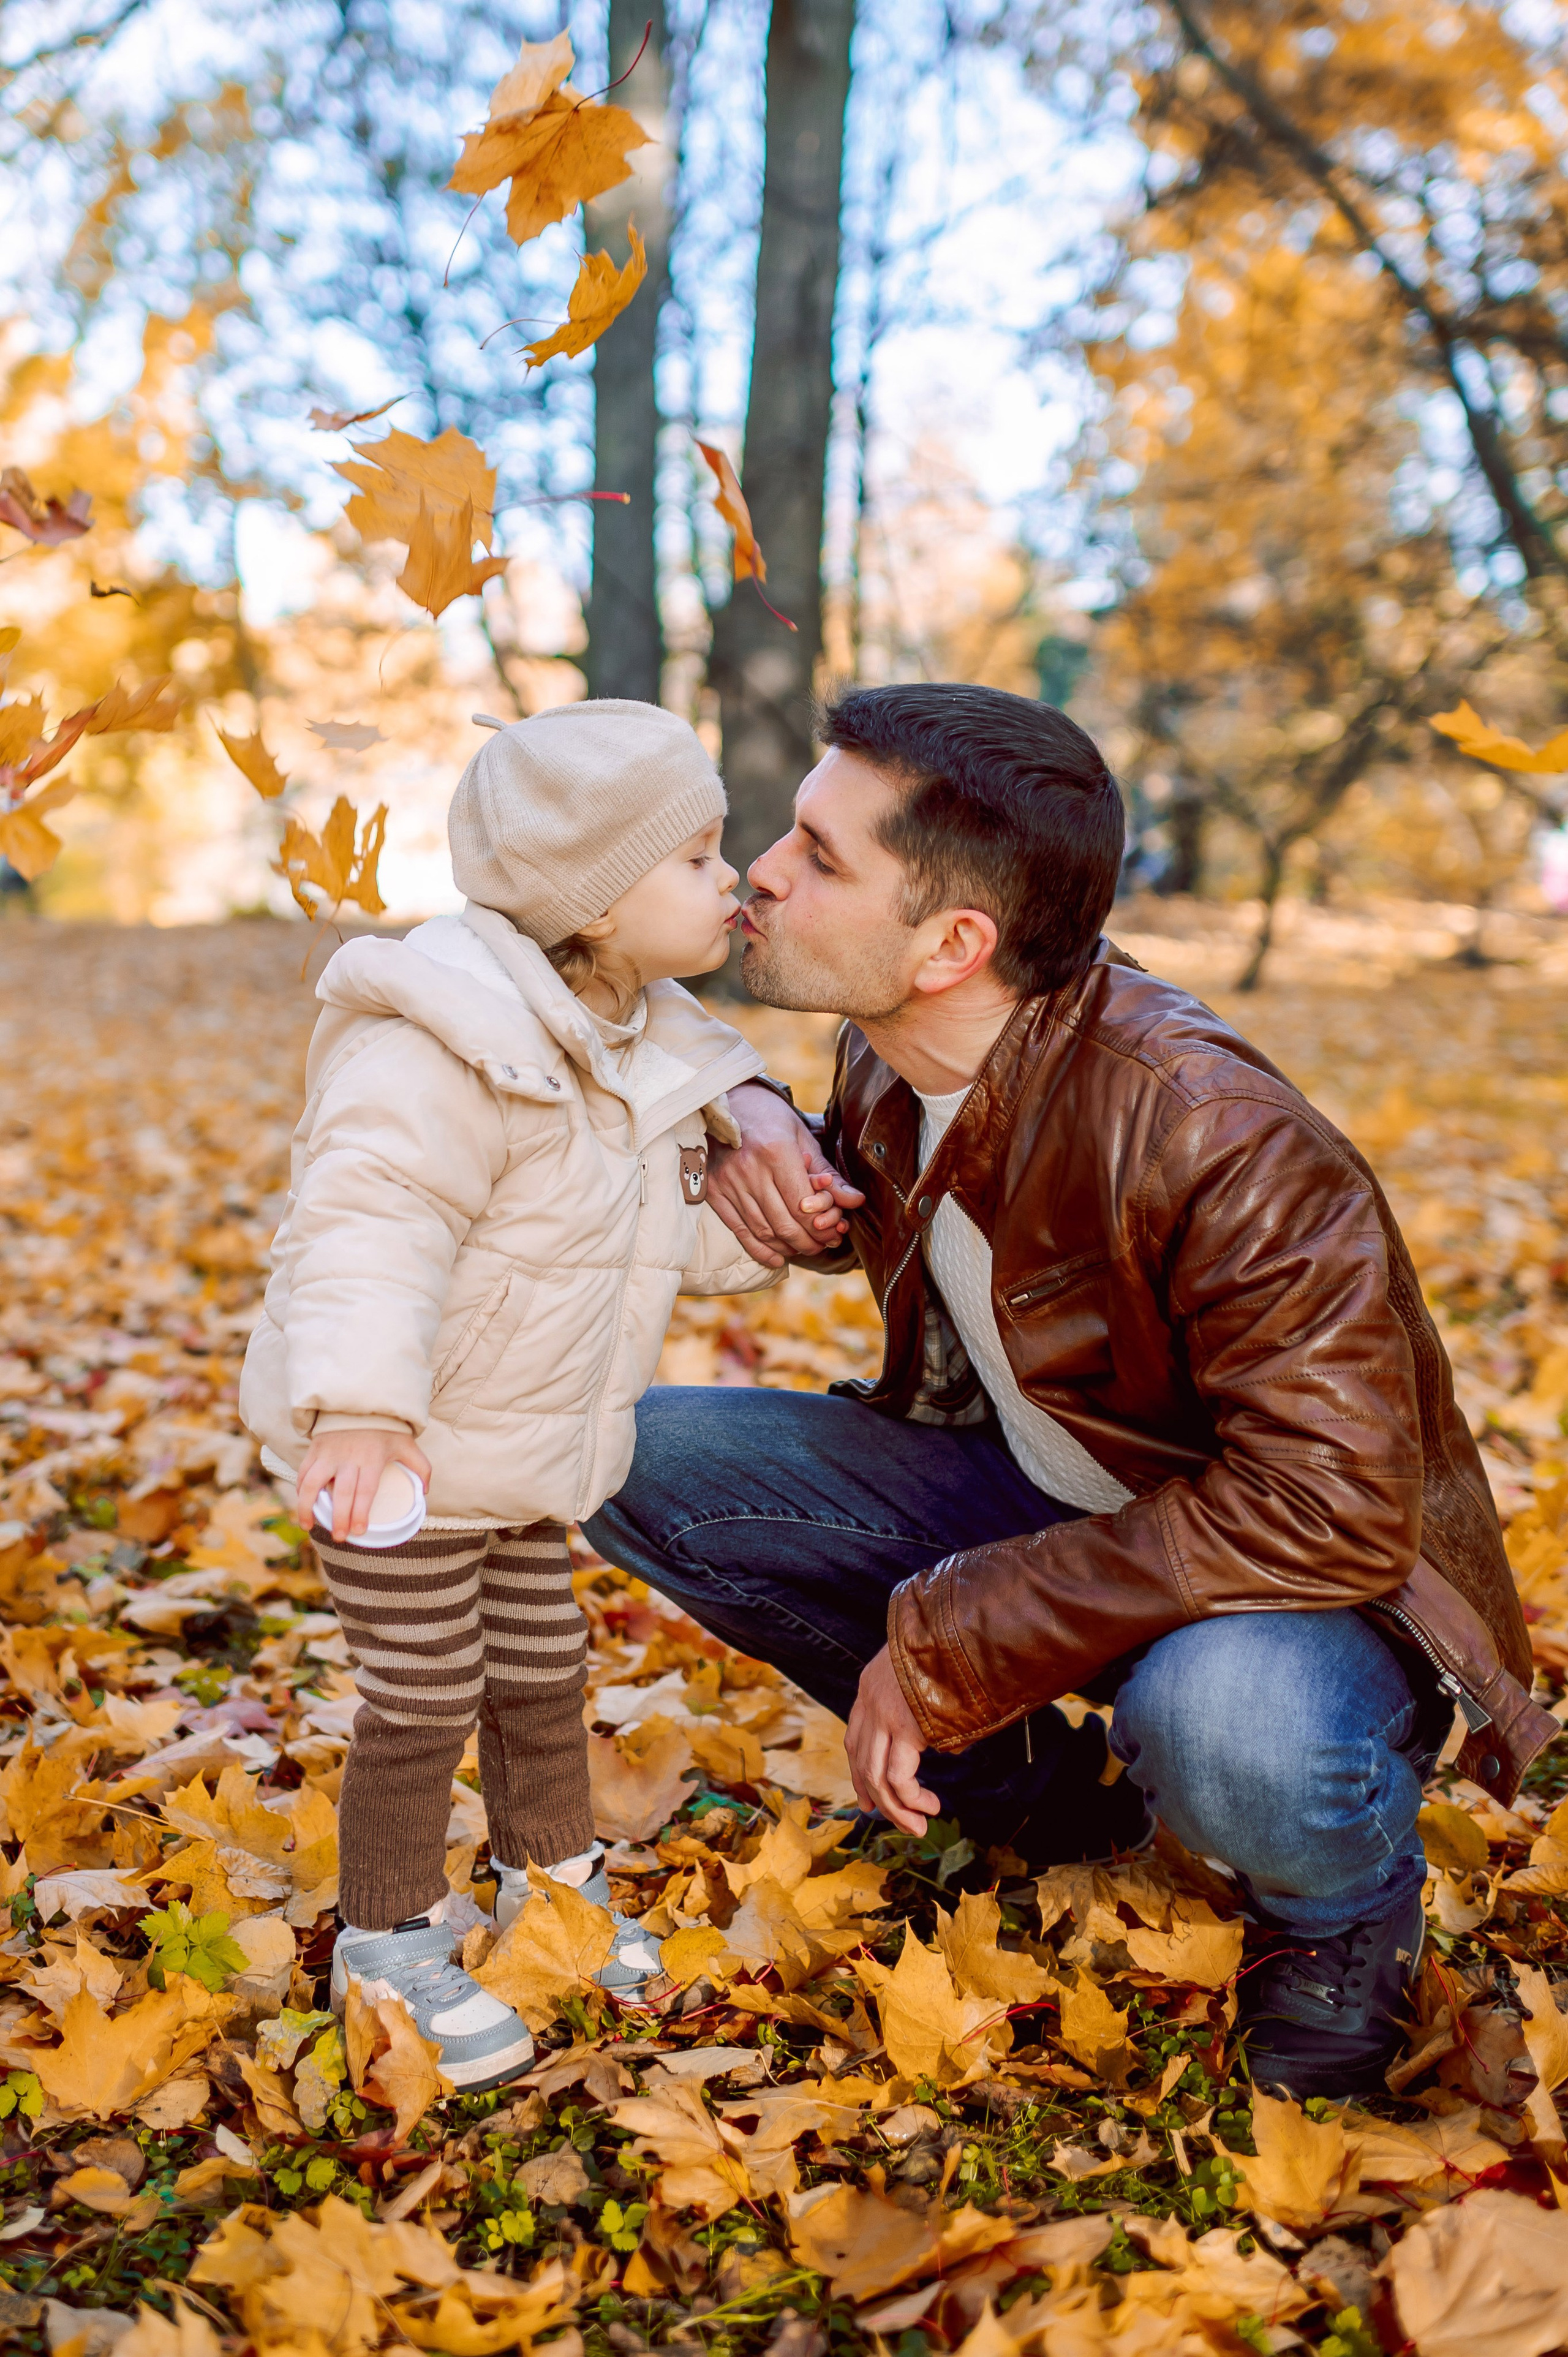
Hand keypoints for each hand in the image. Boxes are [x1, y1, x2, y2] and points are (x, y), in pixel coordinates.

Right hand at [296, 1427, 431, 1542]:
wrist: (360, 1401)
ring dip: (308, 1507)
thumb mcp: (406, 1443)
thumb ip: (420, 1466)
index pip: (365, 1490)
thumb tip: (425, 1491)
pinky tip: (304, 1505)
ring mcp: (328, 1453)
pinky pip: (303, 1472)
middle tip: (340, 1537)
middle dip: (339, 1518)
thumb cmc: (385, 1427)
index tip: (359, 1530)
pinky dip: (300, 1491)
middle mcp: (347, 1457)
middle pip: (342, 1493)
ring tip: (309, 1526)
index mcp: (371, 1457)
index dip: (360, 1512)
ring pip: (312, 1483)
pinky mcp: (314, 1449)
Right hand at [710, 1081, 864, 1267]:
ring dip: (787, 1247)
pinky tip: (777, 1257)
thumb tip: (857, 1201)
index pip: (804, 1205)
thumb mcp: (803, 1137)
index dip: (822, 1227)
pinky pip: (739, 1230)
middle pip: (785, 1223)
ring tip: (803, 1250)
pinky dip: (759, 1249)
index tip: (835, 1235)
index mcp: (777, 1152)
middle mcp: (750, 1169)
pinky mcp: (714, 1191)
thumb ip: (829, 1173)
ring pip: (763, 1230)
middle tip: (822, 1247)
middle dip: (808, 1242)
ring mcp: (729, 1182)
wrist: (726, 1101)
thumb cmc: (771, 1117)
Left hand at [846, 1645, 940, 1835]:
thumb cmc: (955, 1649)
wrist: (959, 1626)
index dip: (860, 1773)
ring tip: (918, 1827)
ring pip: (877, 1776)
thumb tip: (946, 1750)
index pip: (855, 1739)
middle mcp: (870, 1702)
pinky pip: (899, 1777)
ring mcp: (883, 1715)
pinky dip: (911, 1799)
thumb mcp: (928, 1677)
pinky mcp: (904, 1727)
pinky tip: (928, 1807)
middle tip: (897, 1821)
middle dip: (877, 1798)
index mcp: (870, 1686)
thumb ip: (926, 1712)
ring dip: (897, 1809)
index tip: (869, 1800)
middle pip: (862, 1762)